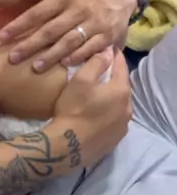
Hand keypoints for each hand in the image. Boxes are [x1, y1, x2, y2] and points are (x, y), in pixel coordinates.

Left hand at [0, 0, 134, 70]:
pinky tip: (65, 65)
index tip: (2, 36)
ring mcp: (94, 23)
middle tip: (13, 58)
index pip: (38, 12)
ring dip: (52, 55)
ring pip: (70, 41)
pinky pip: (92, 47)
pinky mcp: (107, 35)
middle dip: (30, 45)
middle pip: (51, 30)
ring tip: (36, 67)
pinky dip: (79, 56)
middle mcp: (78, 10)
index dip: (19, 25)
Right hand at [51, 50, 130, 167]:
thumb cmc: (73, 108)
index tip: (109, 48)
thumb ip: (96, 63)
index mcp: (121, 90)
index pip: (122, 66)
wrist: (67, 146)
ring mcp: (123, 126)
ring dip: (112, 97)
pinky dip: (109, 113)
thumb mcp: (81, 80)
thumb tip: (108, 52)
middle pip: (123, 86)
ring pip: (120, 105)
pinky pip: (115, 120)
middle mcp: (128, 108)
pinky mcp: (116, 139)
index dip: (114, 55)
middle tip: (102, 70)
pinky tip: (98, 113)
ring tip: (99, 93)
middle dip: (114, 77)